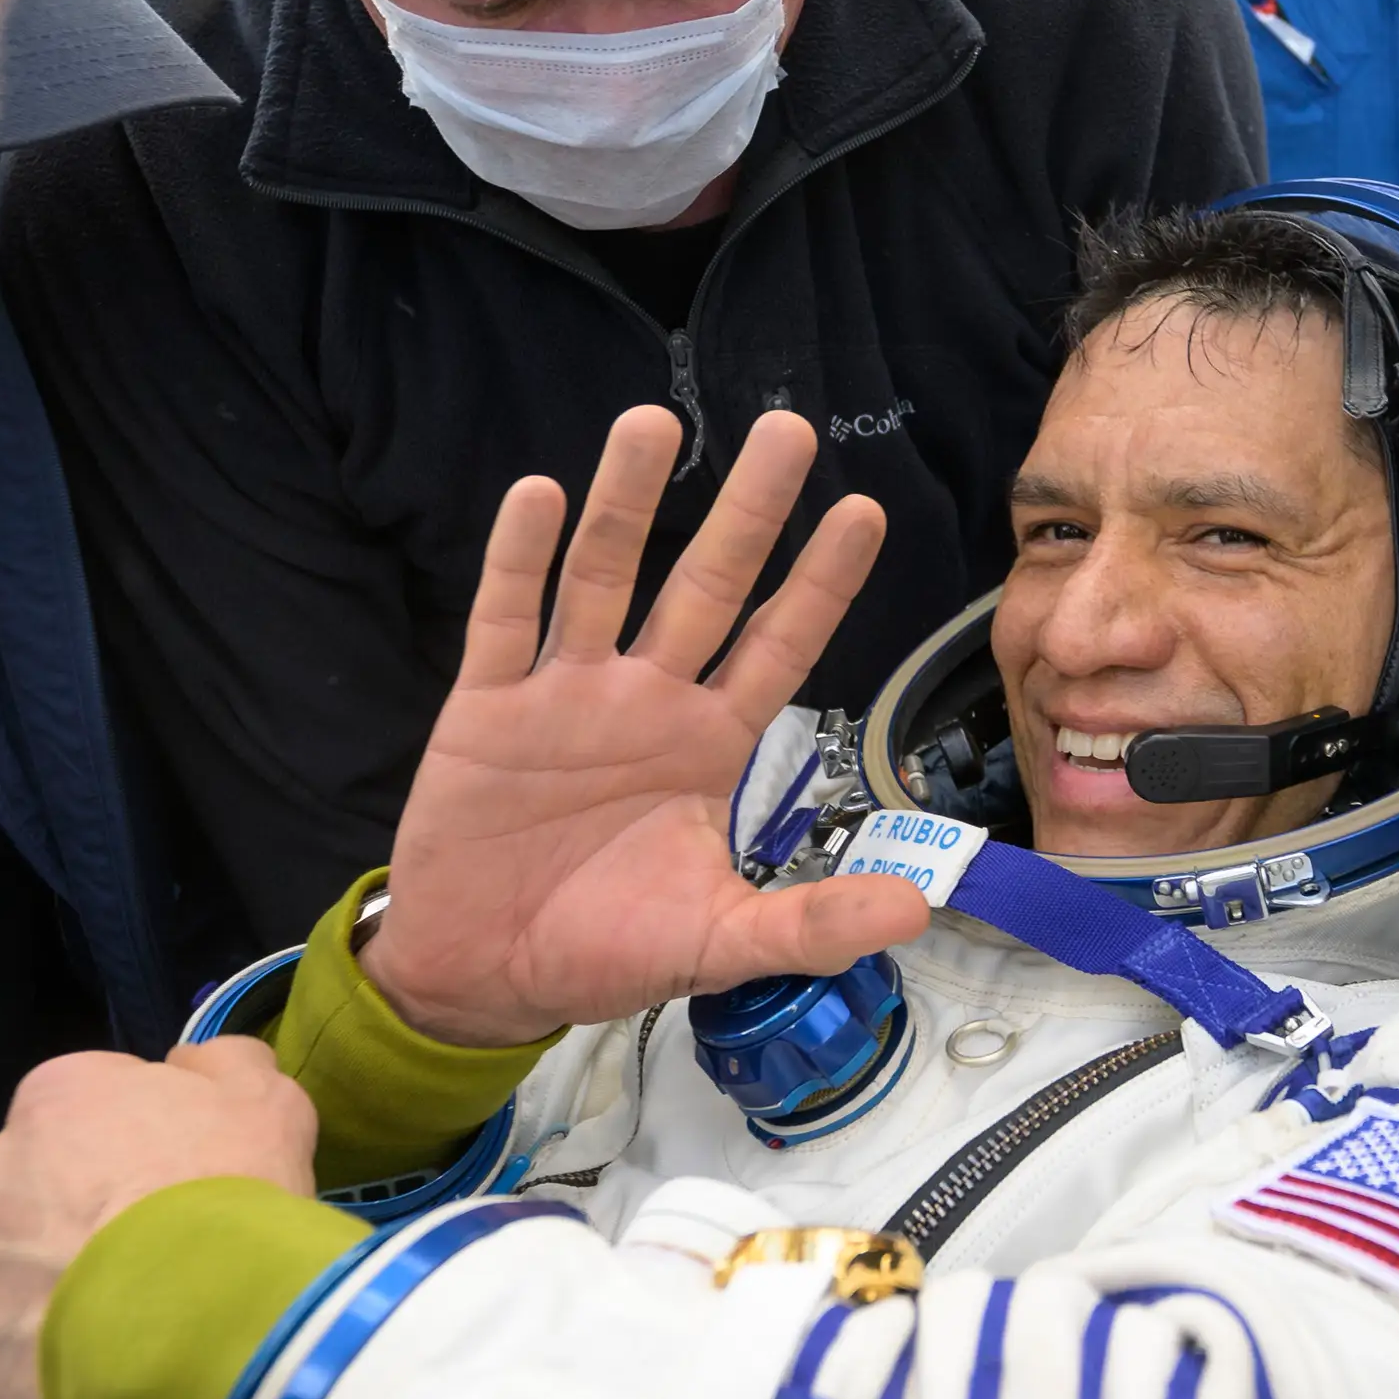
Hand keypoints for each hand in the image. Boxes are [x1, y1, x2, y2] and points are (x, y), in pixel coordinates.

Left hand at [0, 1038, 318, 1398]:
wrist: (194, 1328)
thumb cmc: (228, 1199)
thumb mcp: (267, 1104)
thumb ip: (224, 1066)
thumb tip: (189, 1065)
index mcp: (53, 1100)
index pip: (88, 1113)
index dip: (140, 1154)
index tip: (180, 1192)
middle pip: (36, 1194)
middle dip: (81, 1222)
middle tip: (153, 1267)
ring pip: (10, 1279)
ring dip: (55, 1297)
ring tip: (127, 1337)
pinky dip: (37, 1373)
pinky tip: (95, 1384)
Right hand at [360, 405, 933, 1046]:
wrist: (482, 976)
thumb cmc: (604, 950)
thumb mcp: (720, 943)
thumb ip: (813, 924)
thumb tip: (916, 909)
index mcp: (707, 745)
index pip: (778, 645)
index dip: (819, 583)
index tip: (863, 511)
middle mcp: (645, 700)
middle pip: (705, 586)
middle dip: (746, 512)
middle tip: (787, 430)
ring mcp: (564, 694)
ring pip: (602, 579)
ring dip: (626, 503)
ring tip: (653, 421)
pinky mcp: (486, 707)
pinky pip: (506, 620)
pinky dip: (518, 559)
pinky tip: (540, 495)